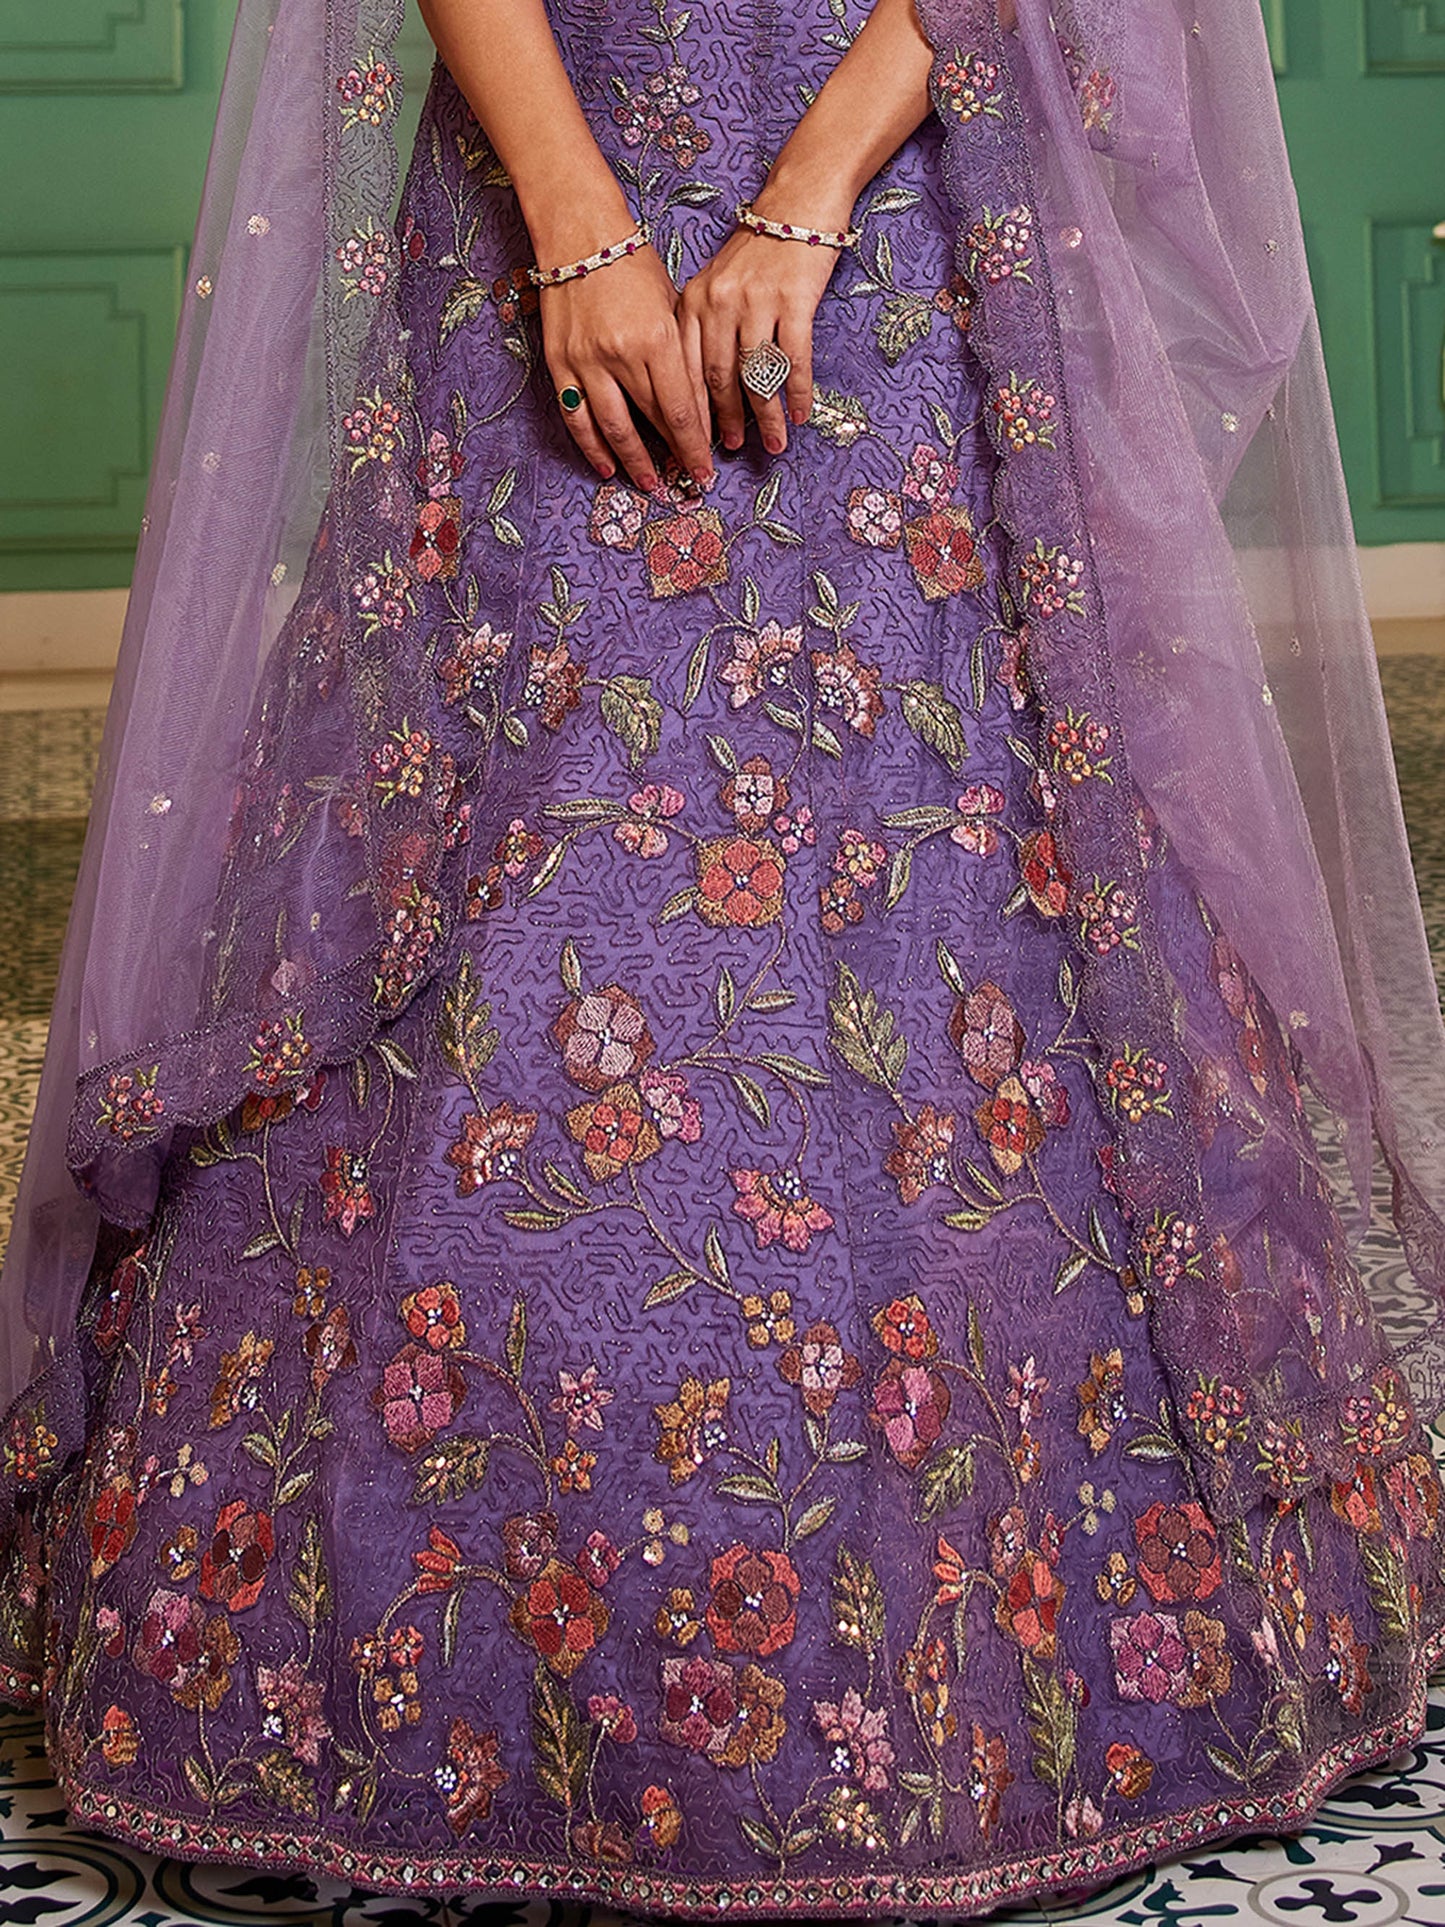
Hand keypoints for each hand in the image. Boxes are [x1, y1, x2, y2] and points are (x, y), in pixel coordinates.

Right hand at [540, 244, 714, 491]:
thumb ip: (682, 357)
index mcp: (656, 338)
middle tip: (686, 480)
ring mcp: (586, 361)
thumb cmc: (633, 264)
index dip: (694, 446)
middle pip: (651, 422)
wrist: (578, 233)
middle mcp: (620, 355)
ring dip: (633, 462)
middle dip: (672, 456)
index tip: (705, 470)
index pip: (681, 409)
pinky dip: (591, 446)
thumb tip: (696, 407)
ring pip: (612, 428)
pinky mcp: (560, 363)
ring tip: (648, 483)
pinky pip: (576, 417)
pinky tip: (606, 466)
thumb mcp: (671, 305)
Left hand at [678, 221, 841, 456]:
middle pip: (716, 378)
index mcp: (693, 302)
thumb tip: (700, 389)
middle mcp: (720, 303)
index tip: (688, 444)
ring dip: (764, 416)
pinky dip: (797, 392)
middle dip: (721, 422)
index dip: (686, 414)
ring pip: (755, 374)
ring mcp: (757, 302)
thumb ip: (701, 327)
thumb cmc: (756, 251)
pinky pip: (794, 359)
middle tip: (725, 452)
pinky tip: (800, 415)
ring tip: (771, 444)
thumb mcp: (714, 284)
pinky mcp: (794, 299)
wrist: (797, 203)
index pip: (682, 370)